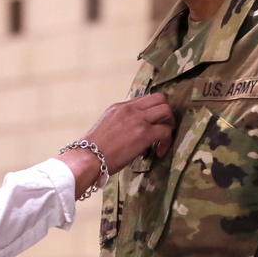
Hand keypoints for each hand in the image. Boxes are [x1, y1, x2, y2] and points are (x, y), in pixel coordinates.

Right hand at [58, 94, 174, 198]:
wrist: (88, 157)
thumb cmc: (93, 149)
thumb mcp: (106, 127)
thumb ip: (121, 123)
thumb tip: (131, 132)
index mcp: (119, 107)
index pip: (145, 99)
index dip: (153, 111)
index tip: (151, 125)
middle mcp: (130, 109)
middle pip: (160, 99)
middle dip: (165, 114)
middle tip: (162, 129)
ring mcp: (138, 119)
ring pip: (166, 110)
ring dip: (169, 124)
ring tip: (163, 139)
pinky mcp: (144, 133)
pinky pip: (166, 131)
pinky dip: (167, 141)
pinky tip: (159, 152)